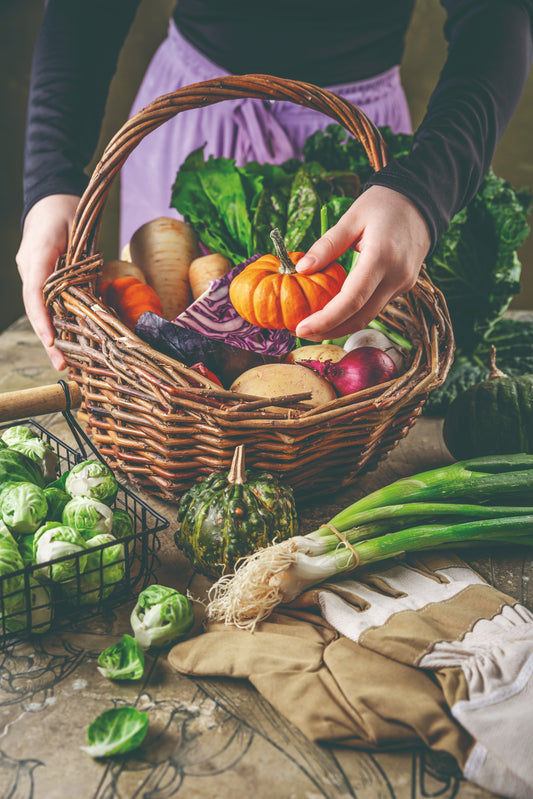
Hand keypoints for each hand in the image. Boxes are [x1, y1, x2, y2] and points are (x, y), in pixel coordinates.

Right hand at [16, 194, 79, 369]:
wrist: (50, 197)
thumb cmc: (67, 209)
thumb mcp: (78, 227)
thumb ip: (81, 258)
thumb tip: (93, 289)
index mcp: (37, 254)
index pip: (36, 292)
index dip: (42, 318)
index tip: (51, 339)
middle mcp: (29, 267)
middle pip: (35, 308)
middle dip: (47, 337)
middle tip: (61, 364)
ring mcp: (31, 273)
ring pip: (39, 310)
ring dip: (51, 335)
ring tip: (64, 362)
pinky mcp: (39, 278)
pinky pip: (46, 303)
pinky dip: (55, 322)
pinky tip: (67, 341)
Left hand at [294, 186, 430, 340]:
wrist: (421, 201)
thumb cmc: (383, 204)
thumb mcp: (351, 218)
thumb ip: (327, 246)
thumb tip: (301, 270)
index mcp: (382, 257)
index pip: (351, 300)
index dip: (325, 319)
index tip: (301, 328)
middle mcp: (396, 276)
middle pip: (360, 317)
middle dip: (330, 330)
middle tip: (301, 332)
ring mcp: (403, 284)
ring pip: (369, 316)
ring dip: (341, 325)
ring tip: (313, 325)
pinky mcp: (403, 286)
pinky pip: (376, 305)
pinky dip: (353, 313)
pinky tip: (334, 311)